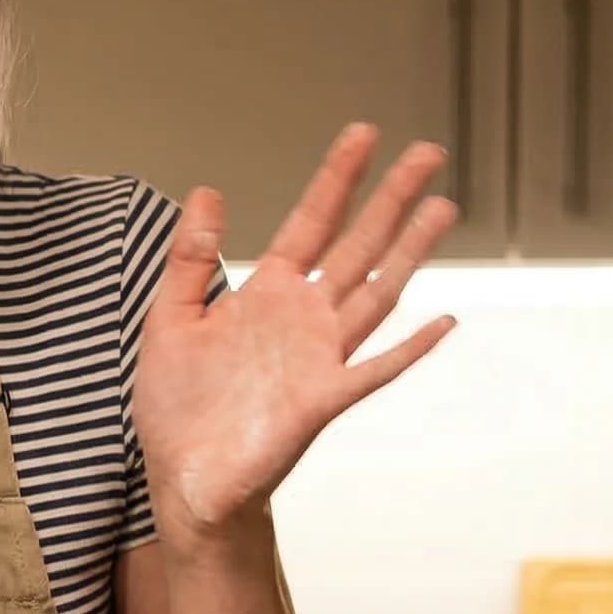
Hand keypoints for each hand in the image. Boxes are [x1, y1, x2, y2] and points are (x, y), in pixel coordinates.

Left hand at [132, 124, 458, 547]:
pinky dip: (410, 348)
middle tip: (427, 153)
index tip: (362, 135)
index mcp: (265, 295)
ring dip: (409, 252)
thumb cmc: (177, 407)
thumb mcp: (170, 321)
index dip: (336, 179)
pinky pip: (376, 369)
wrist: (185, 478)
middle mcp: (301, 319)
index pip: (309, 223)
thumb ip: (190, 260)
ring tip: (442, 209)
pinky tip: (443, 322)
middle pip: (357, 245)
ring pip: (376, 294)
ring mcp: (319, 357)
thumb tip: (207, 192)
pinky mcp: (323, 399)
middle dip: (390, 199)